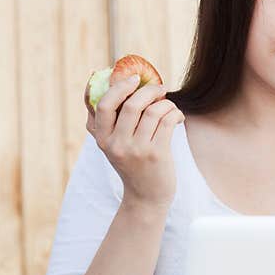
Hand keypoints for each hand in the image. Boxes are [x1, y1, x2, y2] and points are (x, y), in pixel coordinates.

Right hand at [86, 74, 183, 209]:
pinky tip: (177, 118)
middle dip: (150, 90)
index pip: (104, 105)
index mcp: (102, 139)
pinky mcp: (157, 154)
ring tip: (170, 106)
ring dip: (166, 103)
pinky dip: (175, 113)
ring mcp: (137, 150)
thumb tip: (97, 77)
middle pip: (132, 105)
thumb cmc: (130, 163)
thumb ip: (103, 118)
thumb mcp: (110, 144)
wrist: (146, 197)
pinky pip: (168, 121)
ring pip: (154, 111)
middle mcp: (117, 145)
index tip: (134, 78)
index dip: (119, 87)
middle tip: (160, 88)